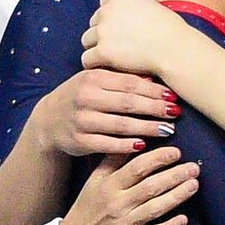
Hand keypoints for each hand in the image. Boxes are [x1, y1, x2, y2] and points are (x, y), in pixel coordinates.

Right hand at [29, 69, 178, 156]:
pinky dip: (126, 145)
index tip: (173, 96)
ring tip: (168, 130)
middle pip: (128, 104)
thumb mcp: (97, 81)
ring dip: (147, 128)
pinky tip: (143, 146)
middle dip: (155, 109)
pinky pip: (107, 144)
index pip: (130, 84)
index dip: (154, 91)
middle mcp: (86, 98)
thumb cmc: (82, 95)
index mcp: (93, 78)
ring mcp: (81, 120)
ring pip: (120, 125)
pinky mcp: (79, 141)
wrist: (48, 120)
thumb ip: (122, 79)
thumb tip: (156, 81)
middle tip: (175, 113)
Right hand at [59, 147, 199, 224]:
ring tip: (194, 184)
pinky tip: (183, 219)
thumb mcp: (94, 182)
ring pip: (156, 208)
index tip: (176, 152)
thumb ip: (112, 161)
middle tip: (194, 167)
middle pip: (151, 186)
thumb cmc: (86, 211)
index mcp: (109, 186)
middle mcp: (118, 204)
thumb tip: (133, 140)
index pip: (137, 167)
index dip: (159, 158)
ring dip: (177, 196)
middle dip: (175, 175)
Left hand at [82, 0, 192, 77]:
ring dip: (97, 48)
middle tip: (120, 45)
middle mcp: (108, 9)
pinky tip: (107, 67)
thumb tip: (121, 19)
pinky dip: (95, 64)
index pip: (104, 6)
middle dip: (104, 33)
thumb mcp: (150, 6)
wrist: (175, 49)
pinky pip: (87, 59)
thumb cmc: (170, 30)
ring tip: (114, 57)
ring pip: (87, 40)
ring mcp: (103, 30)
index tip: (123, 30)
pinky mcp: (102, 51)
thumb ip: (130, 8)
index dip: (113, 19)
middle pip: (94, 22)